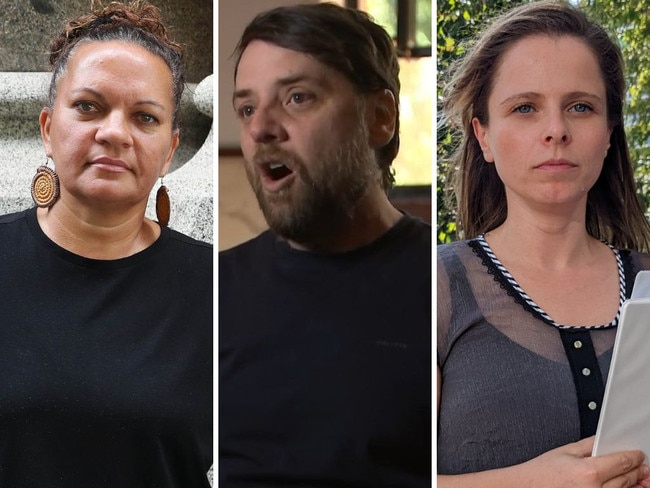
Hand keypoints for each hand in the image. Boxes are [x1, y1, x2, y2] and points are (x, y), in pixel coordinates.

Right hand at [524, 436, 649, 487]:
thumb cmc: (541, 473)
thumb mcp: (565, 451)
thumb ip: (589, 445)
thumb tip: (606, 440)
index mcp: (589, 472)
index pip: (622, 462)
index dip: (633, 457)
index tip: (638, 455)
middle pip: (626, 479)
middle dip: (637, 471)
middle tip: (643, 467)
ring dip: (633, 484)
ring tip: (639, 480)